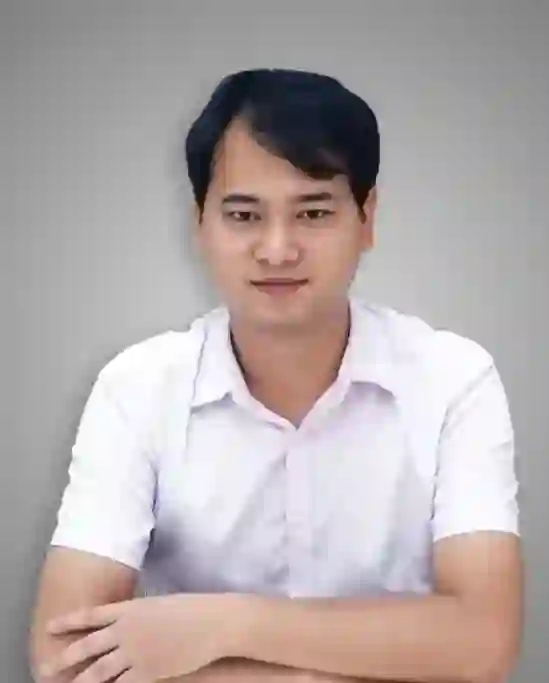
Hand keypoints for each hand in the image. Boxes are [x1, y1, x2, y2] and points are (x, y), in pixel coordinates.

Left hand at [39, 593, 238, 682]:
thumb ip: (141, 615)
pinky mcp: (148, 672)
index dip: (69, 621)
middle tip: (44, 667)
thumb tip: (129, 624)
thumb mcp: (161, 604)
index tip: (50, 627)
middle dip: (64, 657)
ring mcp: (136, 652)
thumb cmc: (193, 609)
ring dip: (79, 682)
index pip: (92, 615)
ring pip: (98, 671)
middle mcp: (127, 630)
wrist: (212, 623)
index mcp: (131, 608)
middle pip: (88, 646)